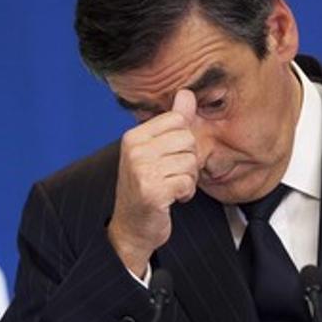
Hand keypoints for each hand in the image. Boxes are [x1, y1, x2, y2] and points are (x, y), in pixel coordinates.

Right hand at [108, 89, 199, 276]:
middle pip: (187, 140)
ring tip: (171, 187)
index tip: (170, 156)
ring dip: (187, 179)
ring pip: (190, 162)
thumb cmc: (145, 188)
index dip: (183, 141)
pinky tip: (171, 199)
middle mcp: (135, 151)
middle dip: (188, 161)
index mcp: (134, 137)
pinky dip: (185, 193)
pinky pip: (187, 183)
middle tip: (173, 175)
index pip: (177, 120)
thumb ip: (173, 122)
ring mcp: (142, 171)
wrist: (131, 228)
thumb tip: (187, 93)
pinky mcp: (152, 192)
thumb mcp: (155, 152)